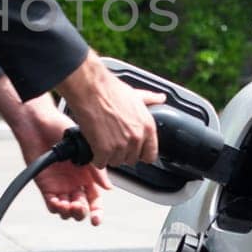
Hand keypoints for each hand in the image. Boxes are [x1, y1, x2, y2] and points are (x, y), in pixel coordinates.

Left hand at [7, 97, 111, 224]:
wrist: (38, 123)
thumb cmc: (60, 129)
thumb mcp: (84, 149)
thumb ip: (97, 170)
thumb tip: (108, 188)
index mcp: (87, 175)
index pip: (95, 199)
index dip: (97, 211)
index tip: (96, 219)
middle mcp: (74, 183)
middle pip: (81, 208)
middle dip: (81, 212)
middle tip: (79, 206)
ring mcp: (59, 185)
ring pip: (66, 210)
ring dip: (68, 212)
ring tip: (68, 204)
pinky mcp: (45, 185)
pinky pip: (51, 204)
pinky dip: (55, 207)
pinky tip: (57, 202)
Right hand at [55, 52, 162, 167]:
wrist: (90, 89)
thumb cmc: (110, 90)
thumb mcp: (136, 94)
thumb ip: (150, 99)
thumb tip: (160, 98)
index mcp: (147, 127)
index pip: (150, 155)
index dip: (140, 153)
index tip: (133, 150)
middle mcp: (136, 138)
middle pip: (131, 159)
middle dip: (122, 153)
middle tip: (112, 140)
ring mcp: (120, 146)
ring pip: (115, 162)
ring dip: (108, 155)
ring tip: (102, 140)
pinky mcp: (103, 150)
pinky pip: (100, 162)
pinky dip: (95, 157)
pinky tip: (94, 144)